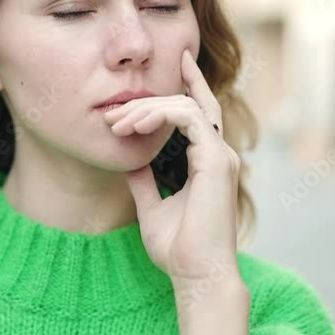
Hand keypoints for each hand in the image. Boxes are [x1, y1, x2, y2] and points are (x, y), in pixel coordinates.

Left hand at [102, 48, 241, 281]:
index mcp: (209, 161)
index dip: (190, 82)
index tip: (176, 59)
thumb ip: (144, 180)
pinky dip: (160, 114)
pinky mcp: (215, 161)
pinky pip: (189, 117)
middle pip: (192, 102)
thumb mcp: (152, 207)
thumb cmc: (178, 250)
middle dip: (153, 96)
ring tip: (117, 124)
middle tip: (114, 112)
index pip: (200, 111)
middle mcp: (219, 154)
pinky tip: (134, 127)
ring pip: (186, 106)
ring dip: (148, 109)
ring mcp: (220, 156)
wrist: (195, 275)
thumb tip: (129, 162)